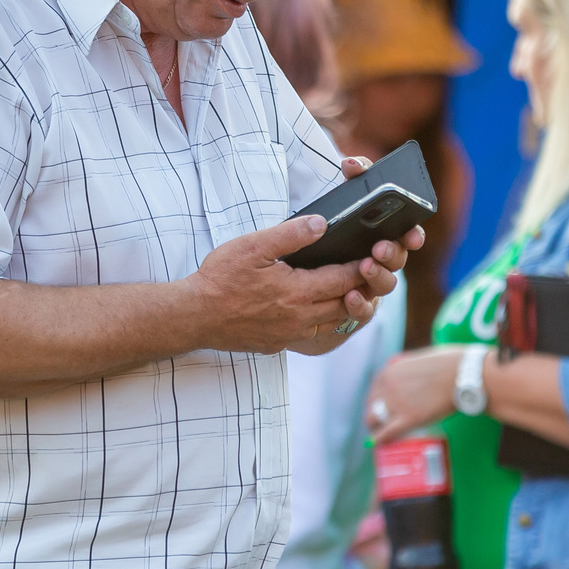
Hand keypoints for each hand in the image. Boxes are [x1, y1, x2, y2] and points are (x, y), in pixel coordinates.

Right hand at [188, 215, 380, 353]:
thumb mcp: (253, 246)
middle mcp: (299, 318)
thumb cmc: (219, 279)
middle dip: (359, 288)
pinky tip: (315, 310)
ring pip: (330, 322)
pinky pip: (309, 334)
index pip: (343, 279)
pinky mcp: (276, 343)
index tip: (374, 256)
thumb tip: (321, 224)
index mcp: (297, 292)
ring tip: (350, 290)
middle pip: (344, 304)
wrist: (193, 316)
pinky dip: (320, 322)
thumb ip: (290, 234)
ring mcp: (289, 334)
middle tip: (370, 273)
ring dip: (343, 307)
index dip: (362, 267)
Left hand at [366, 347, 462, 440]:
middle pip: (372, 405)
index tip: (381, 408)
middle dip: (375, 415)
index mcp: (390, 371)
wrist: (465, 374)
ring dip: (376, 428)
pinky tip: (377, 444)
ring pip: (375, 420)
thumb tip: (408, 373)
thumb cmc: (451, 364)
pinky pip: (387, 433)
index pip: (374, 390)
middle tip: (381, 423)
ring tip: (379, 434)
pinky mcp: (409, 419)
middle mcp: (388, 386)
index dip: (377, 401)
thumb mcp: (422, 358)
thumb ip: (410, 367)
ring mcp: (397, 403)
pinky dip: (379, 440)